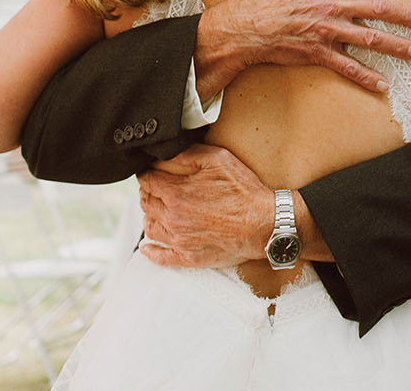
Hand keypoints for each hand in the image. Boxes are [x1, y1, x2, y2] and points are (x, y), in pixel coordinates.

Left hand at [138, 145, 269, 267]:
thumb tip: (166, 152)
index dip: (147, 173)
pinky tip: (148, 247)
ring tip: (157, 211)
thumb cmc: (244, 192)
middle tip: (156, 188)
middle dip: (149, 192)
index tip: (151, 172)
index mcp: (177, 193)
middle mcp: (172, 217)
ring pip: (150, 227)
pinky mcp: (187, 257)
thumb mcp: (220, 160)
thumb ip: (190, 154)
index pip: (148, 181)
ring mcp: (178, 239)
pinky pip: (160, 256)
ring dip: (150, 216)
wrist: (263, 224)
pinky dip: (150, 251)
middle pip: (147, 203)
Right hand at [195, 0, 410, 97]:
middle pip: (378, 8)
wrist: (239, 29)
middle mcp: (332, 6)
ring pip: (370, 39)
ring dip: (395, 46)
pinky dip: (366, 77)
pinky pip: (347, 68)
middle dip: (405, 14)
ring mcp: (327, 32)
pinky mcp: (318, 54)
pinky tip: (383, 85)